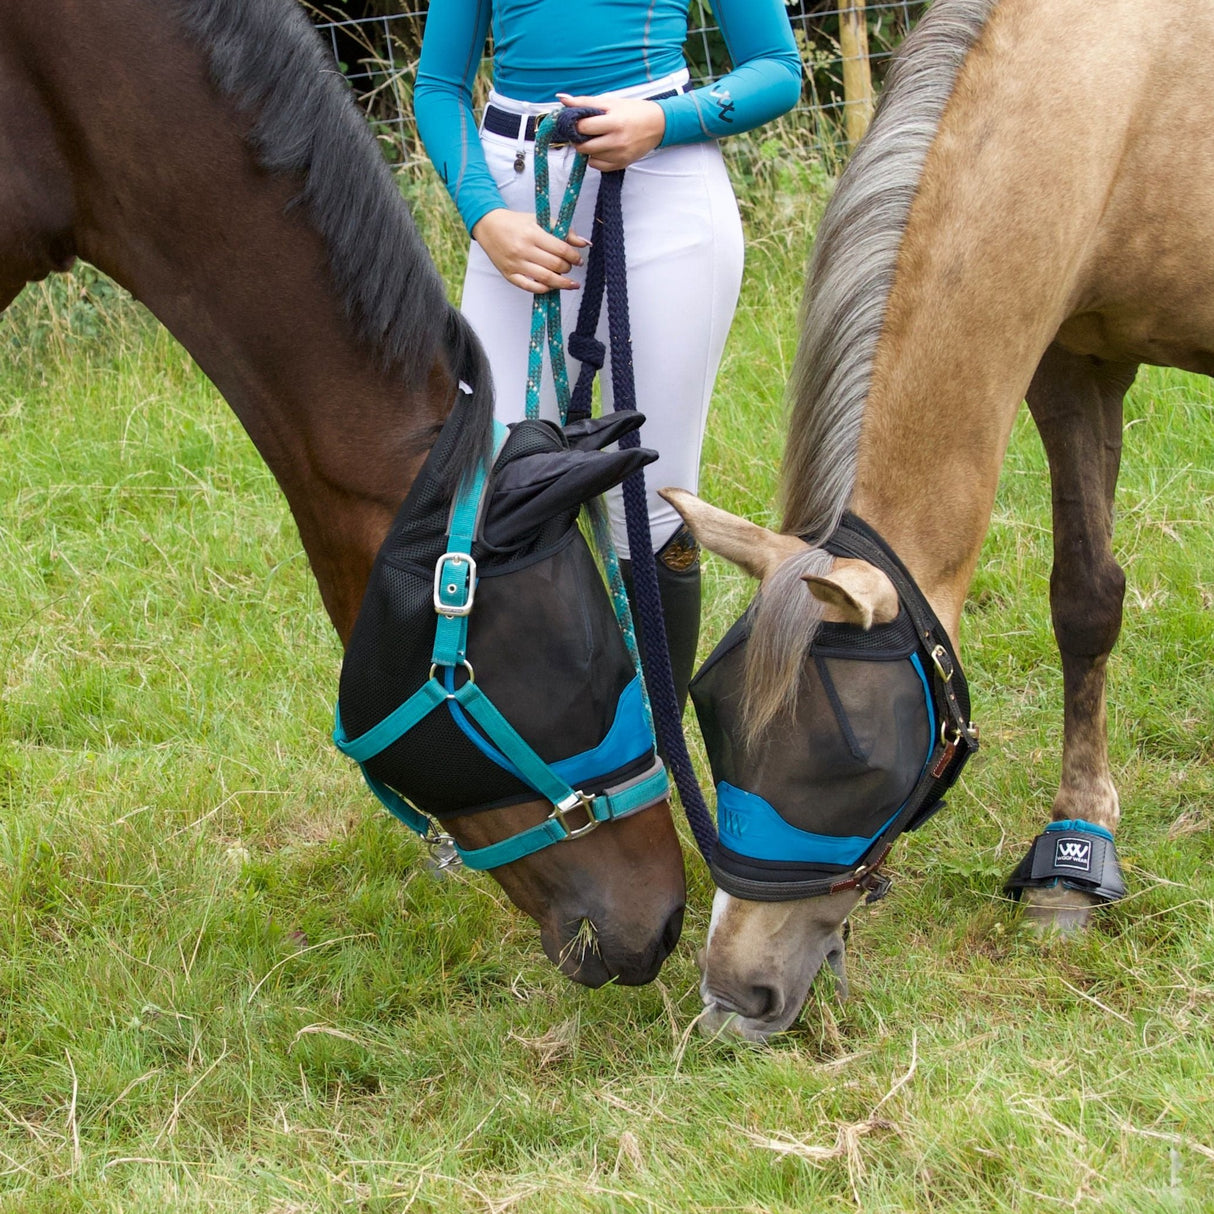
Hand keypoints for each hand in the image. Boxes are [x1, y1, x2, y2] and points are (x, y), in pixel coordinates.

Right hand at [471, 208, 588, 293]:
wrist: (489, 226)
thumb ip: (563, 230)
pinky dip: (543, 289)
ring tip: (569, 283)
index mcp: (532, 234)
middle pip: (555, 265)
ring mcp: (515, 264)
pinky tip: (551, 287)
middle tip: (570, 267)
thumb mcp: (540, 220)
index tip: (578, 260)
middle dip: (567, 268)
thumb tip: (584, 243)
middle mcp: (523, 250)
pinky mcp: (509, 274)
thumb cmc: (516, 223)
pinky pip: (529, 287)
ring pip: (545, 279)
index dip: (574, 256)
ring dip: (561, 283)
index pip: (560, 249)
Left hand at [555, 93, 666, 171]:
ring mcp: (620, 155)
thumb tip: (561, 98)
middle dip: (578, 139)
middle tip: (582, 133)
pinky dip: (595, 158)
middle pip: (584, 146)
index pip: (583, 128)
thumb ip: (584, 102)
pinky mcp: (622, 164)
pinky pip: (598, 166)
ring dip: (587, 149)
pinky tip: (601, 148)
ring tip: (595, 138)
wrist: (657, 124)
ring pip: (590, 157)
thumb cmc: (632, 111)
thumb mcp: (610, 102)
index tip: (576, 122)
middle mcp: (617, 141)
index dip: (575, 125)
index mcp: (614, 122)